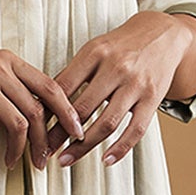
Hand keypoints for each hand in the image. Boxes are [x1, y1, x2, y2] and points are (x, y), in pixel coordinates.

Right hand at [0, 40, 86, 167]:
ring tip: (14, 164)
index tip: (76, 132)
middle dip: (45, 140)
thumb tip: (26, 111)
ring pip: (17, 124)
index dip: (67, 112)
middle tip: (44, 161)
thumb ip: (4, 81)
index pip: (50, 86)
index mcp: (7, 59)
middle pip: (37, 110)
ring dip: (19, 150)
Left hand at [44, 12, 195, 167]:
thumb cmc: (120, 46)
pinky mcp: (153, 98)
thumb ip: (72, 74)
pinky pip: (136, 130)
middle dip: (59, 134)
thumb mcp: (93, 50)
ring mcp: (136, 84)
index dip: (46, 112)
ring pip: (106, 123)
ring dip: (83, 146)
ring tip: (66, 159)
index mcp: (95, 53)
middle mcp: (116, 68)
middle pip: (82, 109)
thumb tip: (43, 104)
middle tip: (43, 150)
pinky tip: (105, 160)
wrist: (162, 34)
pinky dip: (120, 148)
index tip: (33, 130)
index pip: (63, 88)